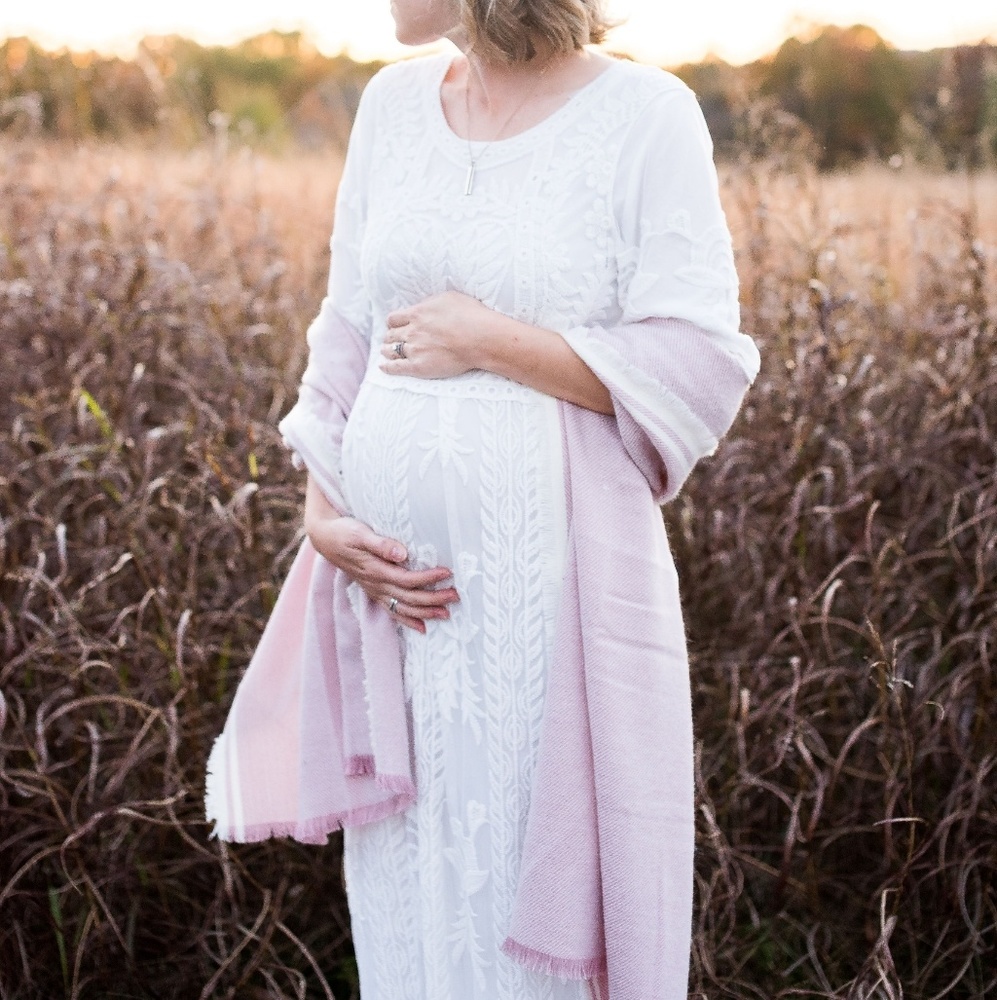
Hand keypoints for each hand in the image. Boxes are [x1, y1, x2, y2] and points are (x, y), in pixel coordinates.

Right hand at [307, 515, 459, 633]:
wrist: (325, 539)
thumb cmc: (344, 532)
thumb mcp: (360, 533)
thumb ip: (381, 544)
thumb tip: (402, 553)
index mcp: (376, 570)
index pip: (407, 579)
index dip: (428, 578)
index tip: (447, 573)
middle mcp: (376, 585)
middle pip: (410, 598)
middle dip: (434, 599)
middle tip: (456, 595)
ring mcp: (375, 591)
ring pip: (403, 608)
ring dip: (426, 612)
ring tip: (446, 614)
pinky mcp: (374, 592)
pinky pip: (392, 611)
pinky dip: (408, 621)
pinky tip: (423, 628)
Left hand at [379, 291, 494, 379]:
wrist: (479, 338)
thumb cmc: (470, 316)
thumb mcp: (448, 298)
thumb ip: (431, 303)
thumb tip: (425, 307)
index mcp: (417, 314)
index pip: (394, 318)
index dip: (393, 323)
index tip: (395, 326)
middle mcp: (412, 331)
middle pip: (391, 335)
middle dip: (390, 337)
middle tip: (391, 340)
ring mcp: (414, 349)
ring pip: (391, 350)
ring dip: (387, 351)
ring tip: (386, 352)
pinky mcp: (418, 366)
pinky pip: (397, 368)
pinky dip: (388, 367)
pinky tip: (383, 367)